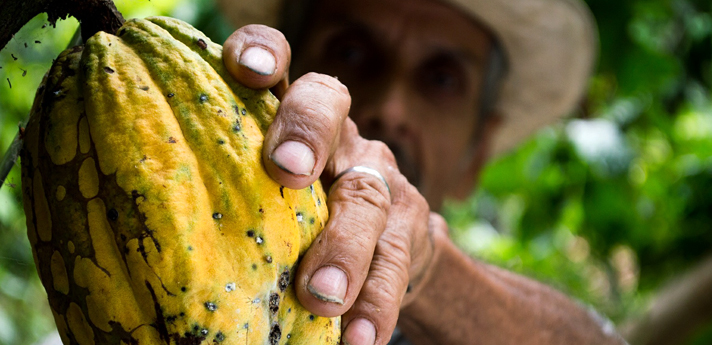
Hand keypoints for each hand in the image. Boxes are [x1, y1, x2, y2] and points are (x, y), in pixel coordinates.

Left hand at [224, 25, 439, 344]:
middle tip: (285, 171)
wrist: (388, 247)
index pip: (280, 63)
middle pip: (329, 107)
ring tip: (322, 297)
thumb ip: (227, 191)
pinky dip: (375, 303)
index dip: (264, 52)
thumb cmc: (298, 219)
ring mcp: (379, 179)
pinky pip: (396, 263)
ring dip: (344, 247)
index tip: (244, 69)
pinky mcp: (409, 230)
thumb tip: (139, 237)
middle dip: (307, 132)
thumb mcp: (263, 193)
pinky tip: (357, 338)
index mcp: (291, 117)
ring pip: (367, 197)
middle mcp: (339, 136)